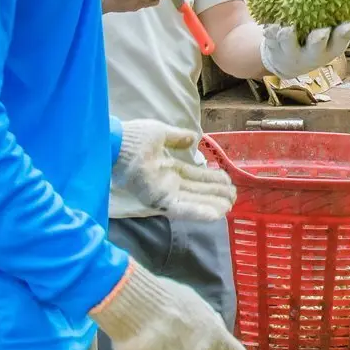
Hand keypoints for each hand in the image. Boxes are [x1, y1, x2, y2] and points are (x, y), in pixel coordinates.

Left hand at [112, 118, 235, 220]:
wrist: (115, 142)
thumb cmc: (134, 137)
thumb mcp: (161, 134)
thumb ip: (177, 137)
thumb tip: (193, 138)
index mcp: (168, 168)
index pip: (195, 177)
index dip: (212, 180)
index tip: (229, 182)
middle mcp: (167, 183)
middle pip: (197, 192)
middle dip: (216, 195)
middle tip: (234, 198)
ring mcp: (162, 192)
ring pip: (192, 202)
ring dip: (211, 206)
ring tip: (229, 209)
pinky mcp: (157, 199)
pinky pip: (181, 208)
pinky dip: (197, 212)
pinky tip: (215, 215)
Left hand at [260, 15, 349, 79]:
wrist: (287, 62)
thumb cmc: (316, 44)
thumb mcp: (335, 40)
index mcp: (330, 48)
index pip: (340, 41)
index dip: (345, 34)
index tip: (349, 23)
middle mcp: (312, 54)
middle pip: (316, 47)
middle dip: (319, 40)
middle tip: (320, 31)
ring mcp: (292, 53)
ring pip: (289, 44)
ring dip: (288, 35)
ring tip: (287, 27)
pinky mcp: (274, 49)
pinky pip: (270, 40)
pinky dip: (270, 33)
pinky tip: (270, 26)